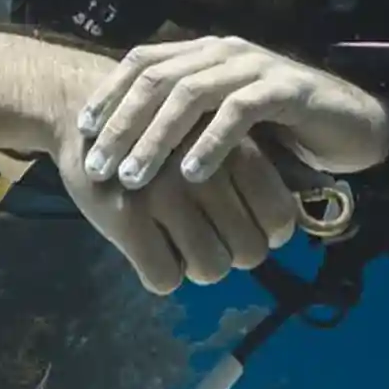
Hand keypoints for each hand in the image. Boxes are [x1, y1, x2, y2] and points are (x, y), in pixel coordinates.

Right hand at [53, 125, 301, 295]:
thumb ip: (255, 160)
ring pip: (209, 270)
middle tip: (212, 240)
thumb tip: (308, 198)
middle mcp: (205, 173)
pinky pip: (163, 278)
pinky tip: (150, 248)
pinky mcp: (125, 219)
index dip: (268, 233)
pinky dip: (161, 272)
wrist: (80, 110)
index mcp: (233, 149)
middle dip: (234, 254)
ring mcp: (164, 198)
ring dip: (199, 266)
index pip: (279, 216)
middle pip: (249, 253)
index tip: (248, 229)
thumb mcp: (211, 129)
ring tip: (181, 243)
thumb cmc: (158, 127)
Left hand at [77, 34, 388, 191]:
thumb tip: (124, 147)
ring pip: (191, 94)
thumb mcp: (222, 120)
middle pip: (158, 79)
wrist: (352, 122)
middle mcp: (224, 50)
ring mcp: (255, 66)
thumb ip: (184, 120)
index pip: (143, 61)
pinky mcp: (285, 89)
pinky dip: (210, 144)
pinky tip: (191, 175)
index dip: (109, 94)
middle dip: (122, 123)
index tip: (82, 132)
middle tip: (97, 165)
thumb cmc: (281, 128)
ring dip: (156, 137)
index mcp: (205, 51)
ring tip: (132, 176)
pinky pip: (238, 113)